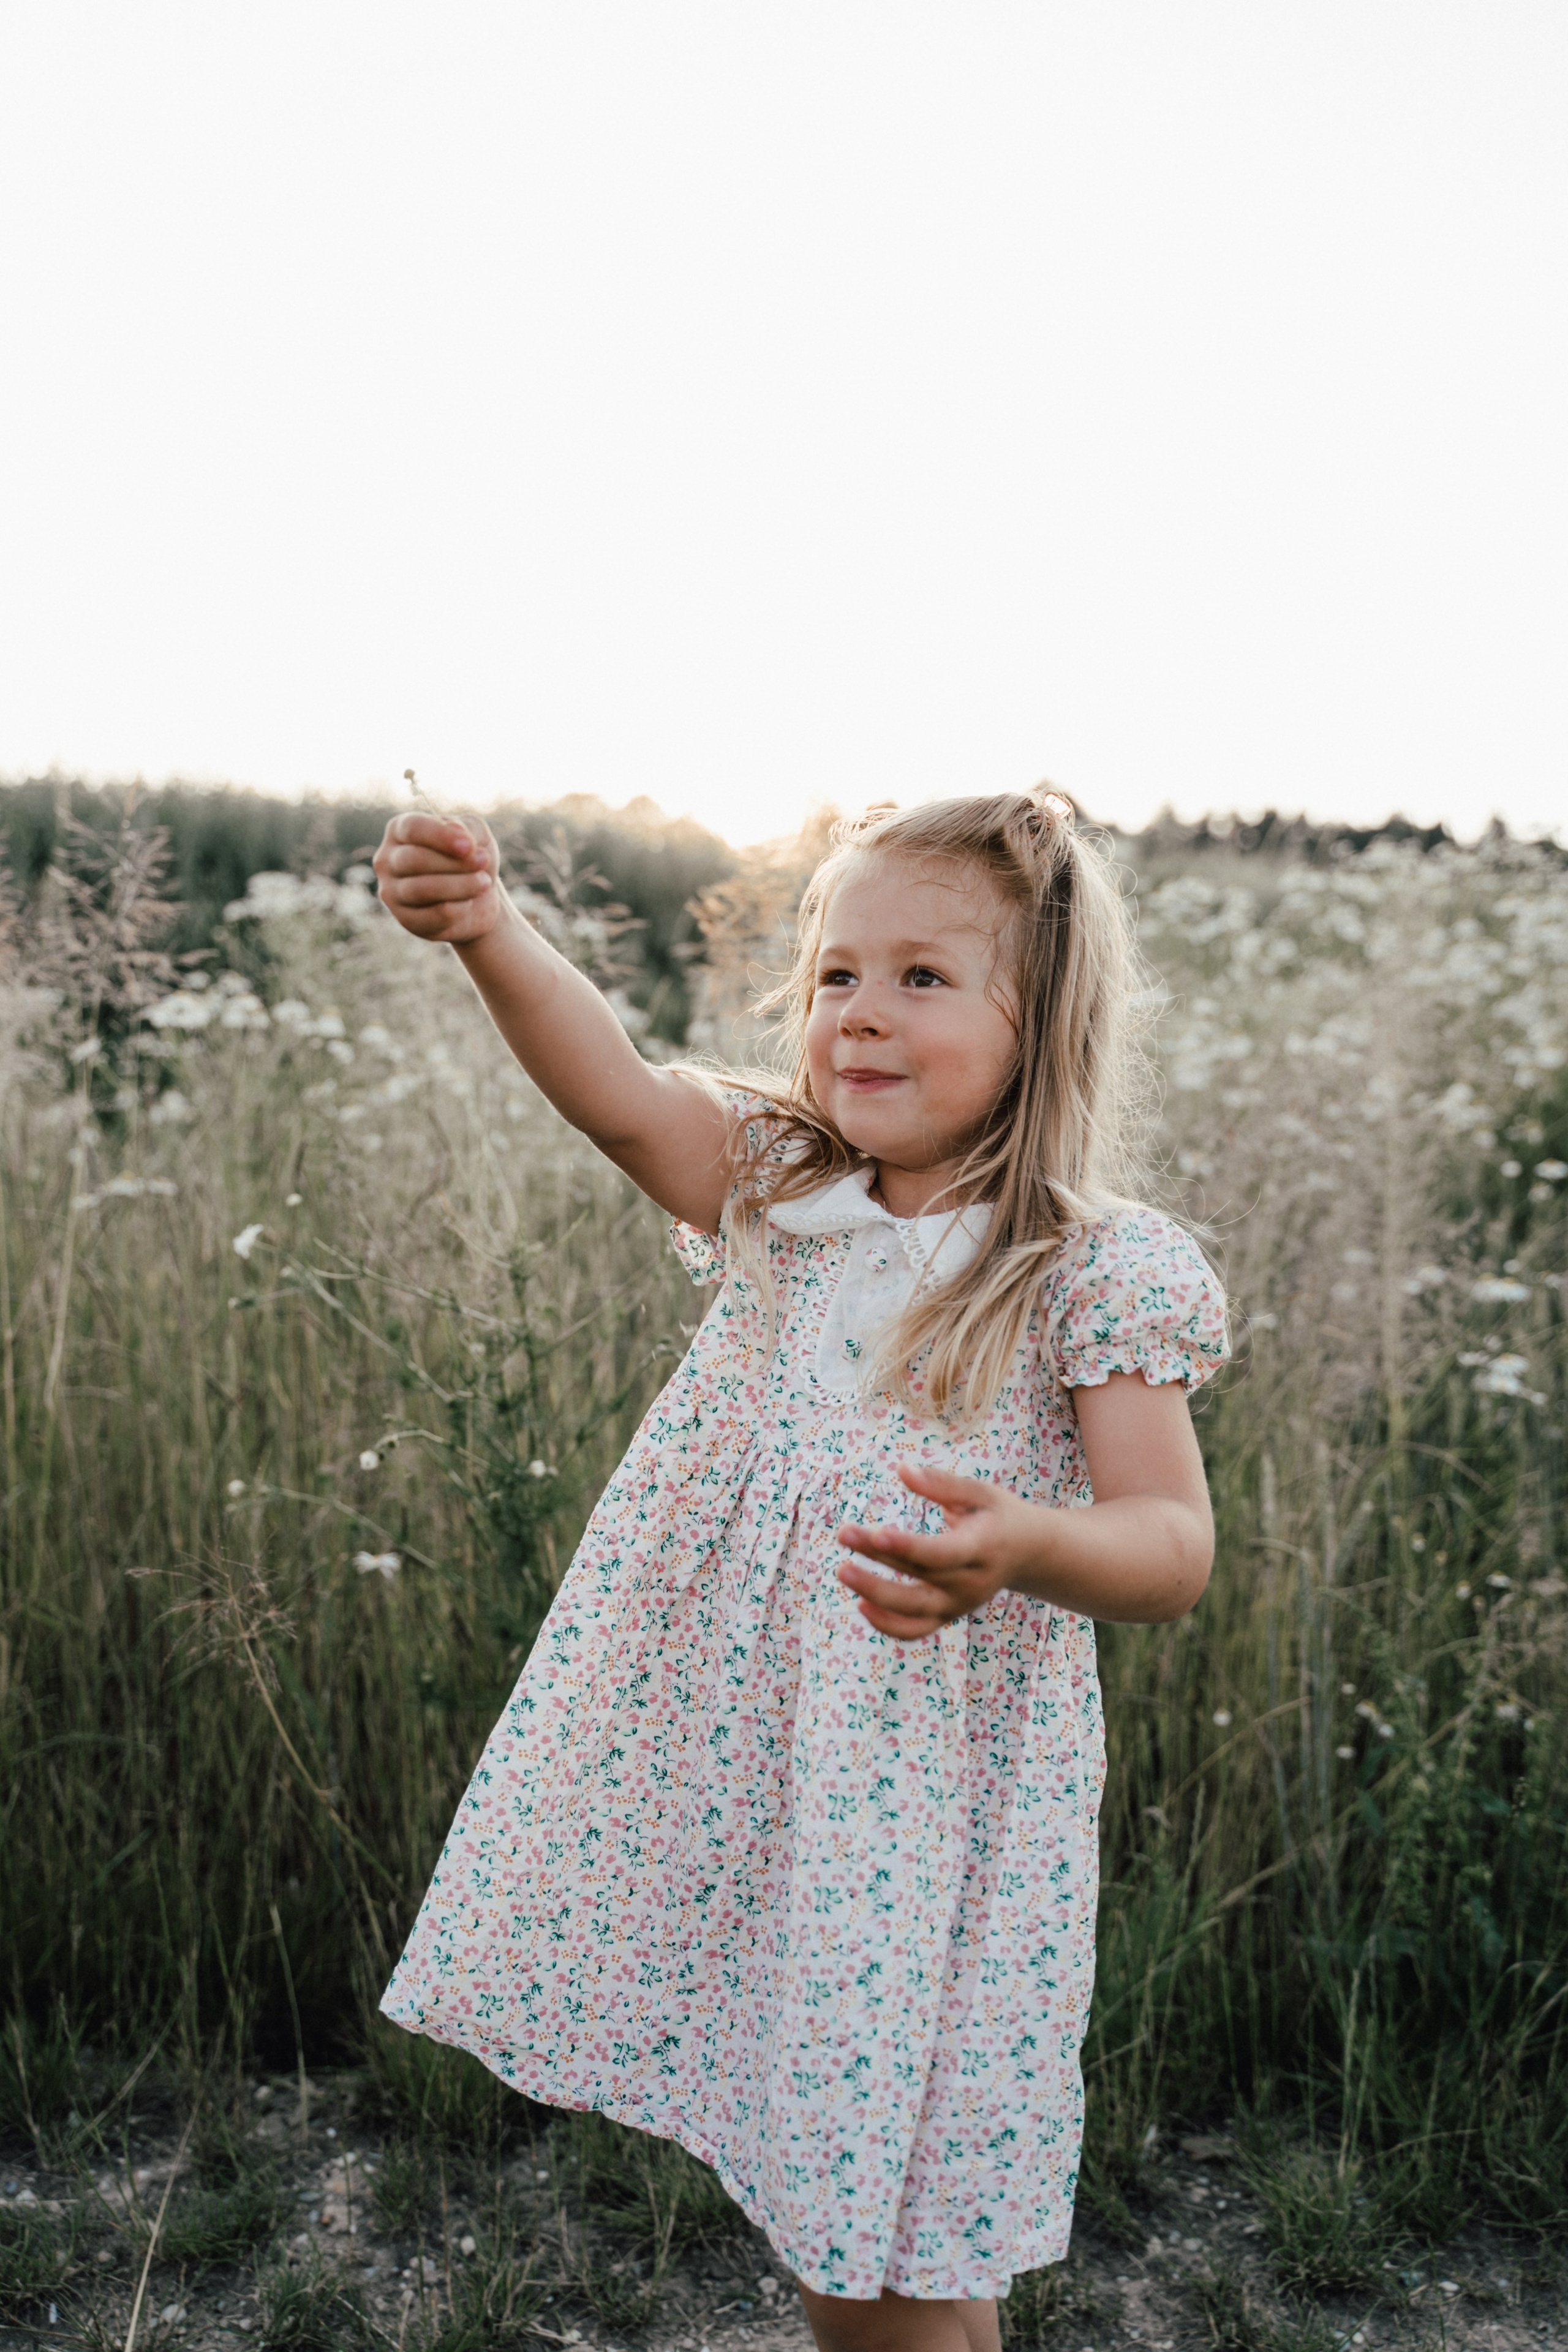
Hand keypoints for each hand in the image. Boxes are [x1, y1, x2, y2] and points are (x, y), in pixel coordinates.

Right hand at [373, 813, 499, 945]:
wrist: (479, 900)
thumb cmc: (471, 860)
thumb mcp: (478, 836)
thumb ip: (469, 828)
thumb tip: (454, 829)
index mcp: (400, 830)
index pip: (411, 828)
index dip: (441, 836)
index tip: (470, 846)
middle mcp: (387, 860)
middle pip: (415, 859)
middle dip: (455, 863)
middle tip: (484, 862)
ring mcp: (392, 892)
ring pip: (421, 889)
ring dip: (461, 886)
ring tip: (484, 882)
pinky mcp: (406, 919)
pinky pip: (433, 915)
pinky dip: (459, 909)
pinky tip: (469, 903)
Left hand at [836, 1461, 1039, 1640]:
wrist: (1029, 1552)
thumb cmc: (998, 1515)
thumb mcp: (981, 1492)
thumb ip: (942, 1483)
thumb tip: (901, 1469)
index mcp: (982, 1549)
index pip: (941, 1554)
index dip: (908, 1546)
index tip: (877, 1533)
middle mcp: (971, 1583)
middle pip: (919, 1576)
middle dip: (878, 1557)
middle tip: (844, 1533)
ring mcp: (959, 1604)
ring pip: (913, 1611)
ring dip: (875, 1594)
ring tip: (843, 1569)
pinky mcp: (948, 1616)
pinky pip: (915, 1631)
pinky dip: (887, 1625)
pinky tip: (861, 1605)